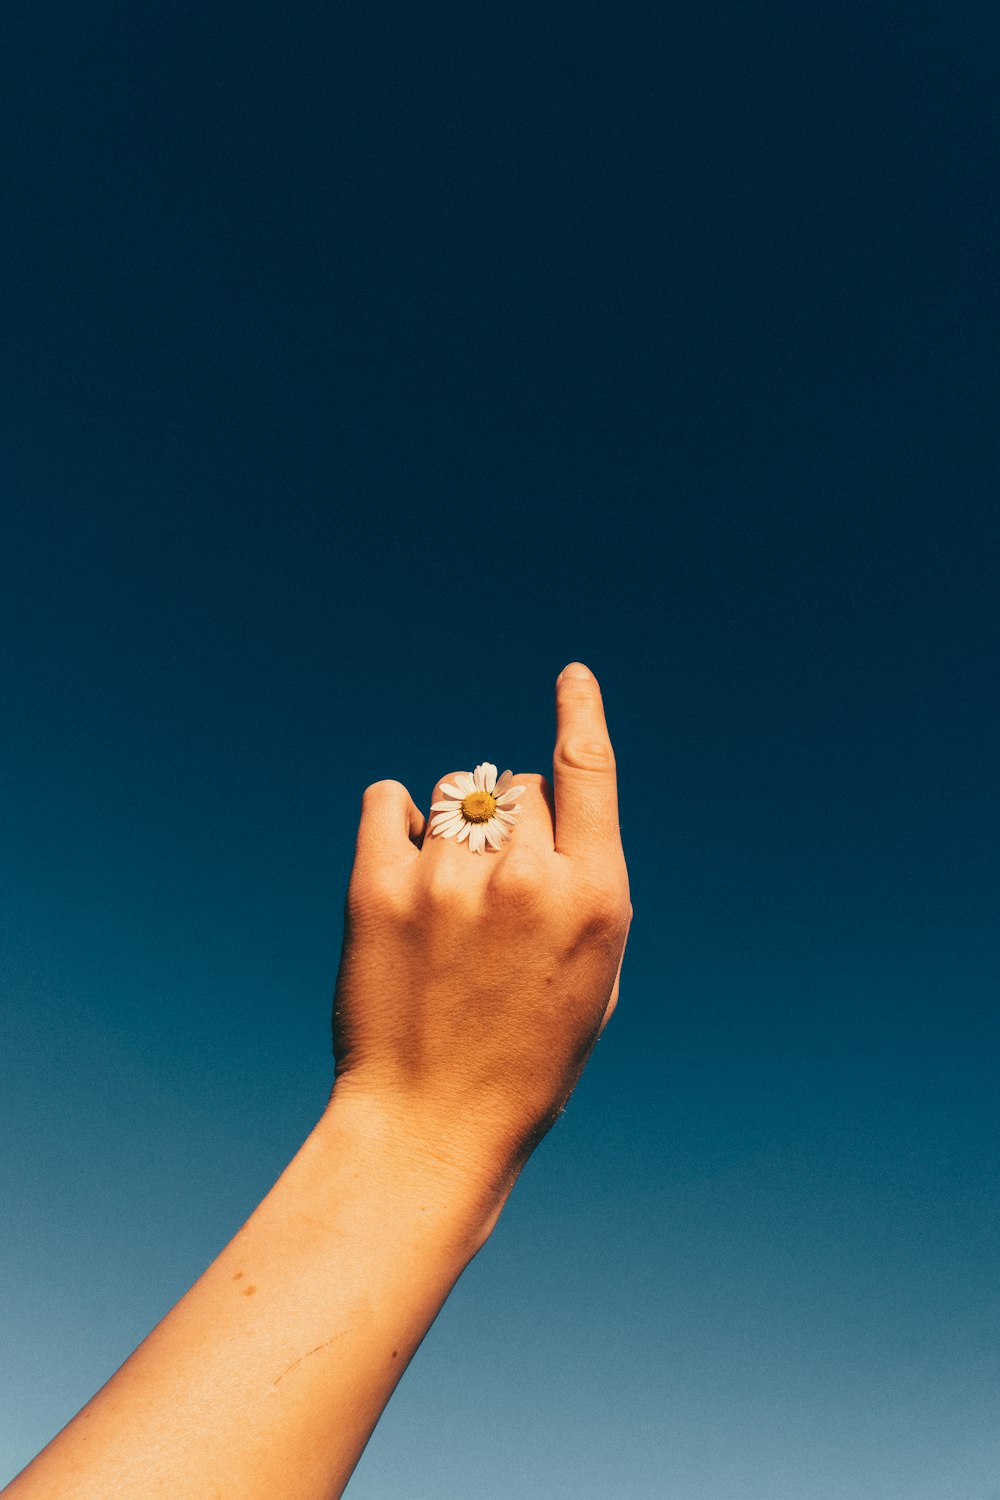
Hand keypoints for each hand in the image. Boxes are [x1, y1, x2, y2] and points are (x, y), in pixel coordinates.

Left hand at [329, 663, 631, 1188]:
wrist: (432, 1125)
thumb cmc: (527, 1060)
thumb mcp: (595, 977)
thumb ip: (581, 887)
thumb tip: (542, 812)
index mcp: (595, 898)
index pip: (588, 770)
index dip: (580, 713)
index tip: (572, 677)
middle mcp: (526, 877)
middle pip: (517, 786)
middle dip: (512, 821)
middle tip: (494, 892)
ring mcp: (448, 880)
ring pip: (452, 794)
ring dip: (454, 827)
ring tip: (444, 900)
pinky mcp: (376, 887)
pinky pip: (387, 802)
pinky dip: (396, 820)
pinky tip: (402, 864)